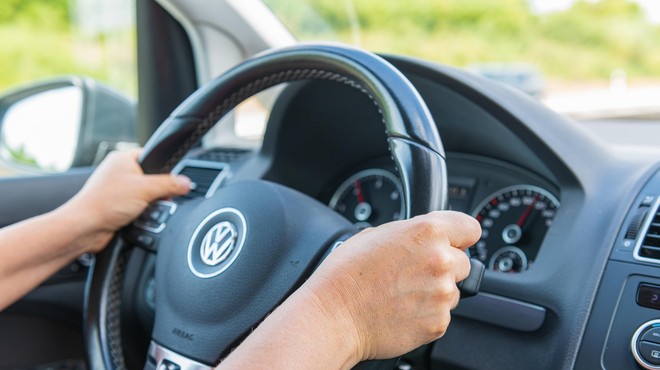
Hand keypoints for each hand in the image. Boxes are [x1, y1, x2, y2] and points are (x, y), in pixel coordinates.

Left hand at [62, 149, 190, 252]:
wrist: (85, 228)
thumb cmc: (104, 203)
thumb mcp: (146, 189)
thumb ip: (170, 184)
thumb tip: (186, 182)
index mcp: (123, 158)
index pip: (152, 156)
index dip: (165, 168)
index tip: (173, 180)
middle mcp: (118, 172)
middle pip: (151, 178)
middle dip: (157, 191)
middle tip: (156, 198)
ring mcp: (116, 190)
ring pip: (145, 195)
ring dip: (149, 205)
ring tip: (142, 210)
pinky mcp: (116, 206)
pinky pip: (137, 208)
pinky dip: (141, 214)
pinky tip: (137, 218)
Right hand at [300, 211, 480, 362]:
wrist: (334, 315)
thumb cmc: (346, 274)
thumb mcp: (375, 234)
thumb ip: (410, 234)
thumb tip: (423, 239)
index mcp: (427, 231)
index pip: (470, 228)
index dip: (459, 237)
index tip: (453, 243)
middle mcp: (440, 260)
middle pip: (462, 262)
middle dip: (444, 267)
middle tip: (413, 273)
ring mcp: (442, 294)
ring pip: (452, 291)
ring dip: (434, 292)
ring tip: (401, 294)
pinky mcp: (439, 322)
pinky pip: (441, 315)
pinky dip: (426, 314)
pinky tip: (400, 310)